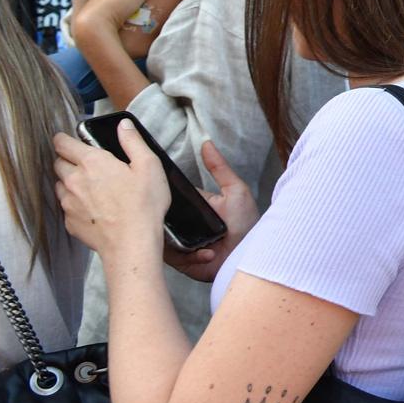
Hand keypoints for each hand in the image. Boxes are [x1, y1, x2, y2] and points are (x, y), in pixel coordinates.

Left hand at [53, 121, 170, 261]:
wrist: (132, 243)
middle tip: (86, 165)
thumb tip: (124, 125)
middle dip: (67, 160)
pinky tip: (93, 208)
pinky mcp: (70, 222)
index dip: (64, 140)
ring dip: (69, 183)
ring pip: (60, 185)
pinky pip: (66, 207)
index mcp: (92, 162)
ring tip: (90, 188)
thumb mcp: (149, 165)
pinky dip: (75, 204)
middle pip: (58, 163)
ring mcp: (68, 203)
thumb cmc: (143, 204)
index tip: (69, 141)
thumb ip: (133, 142)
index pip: (62, 143)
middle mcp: (74, 180)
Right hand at [163, 142, 259, 281]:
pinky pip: (171, 256)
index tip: (154, 186)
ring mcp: (178, 242)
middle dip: (162, 215)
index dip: (160, 191)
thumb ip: (220, 168)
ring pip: (160, 236)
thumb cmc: (246, 224)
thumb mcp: (236, 191)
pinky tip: (207, 252)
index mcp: (192, 206)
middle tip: (178, 218)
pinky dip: (188, 254)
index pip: (168, 195)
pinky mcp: (180, 261)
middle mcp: (182, 224)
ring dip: (177, 238)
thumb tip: (206, 142)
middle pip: (159, 216)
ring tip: (196, 237)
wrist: (249, 255)